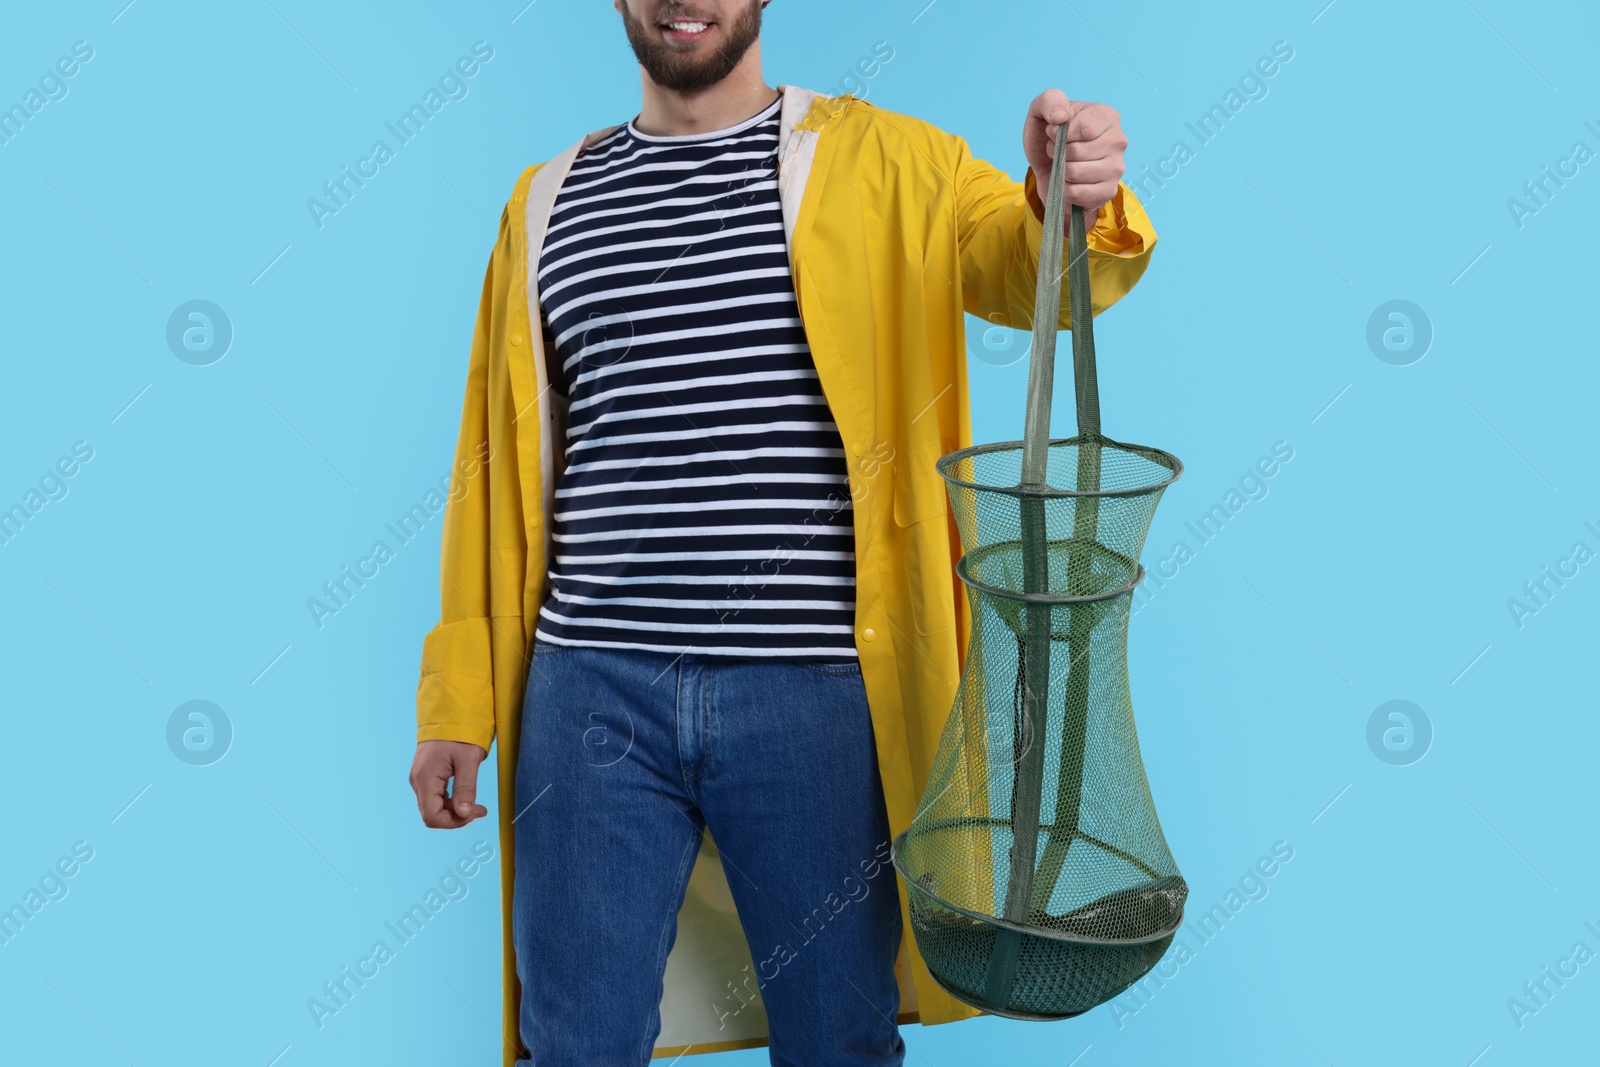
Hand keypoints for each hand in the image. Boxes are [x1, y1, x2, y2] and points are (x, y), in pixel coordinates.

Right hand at [410, 740, 488, 827]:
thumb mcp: (468, 760)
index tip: (475, 812)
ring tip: (475, 804)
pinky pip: (435, 798)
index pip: (432, 816)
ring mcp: (420, 779)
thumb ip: (466, 788)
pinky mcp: (425, 777)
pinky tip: (464, 796)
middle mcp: (418, 781)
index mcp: (425, 778)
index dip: (454, 821)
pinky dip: (450, 802)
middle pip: (432, 814)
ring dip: (454, 810)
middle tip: (479, 809)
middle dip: (456, 817)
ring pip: (433, 808)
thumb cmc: (460, 733)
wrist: (449, 714)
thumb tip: (464, 814)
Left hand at [1023, 90, 1127, 228]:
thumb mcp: (1041, 112)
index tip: (1054, 132)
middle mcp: (1118, 141)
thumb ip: (1050, 101)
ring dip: (1060, 170)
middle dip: (1058, 152)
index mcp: (1107, 116)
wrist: (1048, 167)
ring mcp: (1116, 168)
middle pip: (1078, 152)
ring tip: (1062, 163)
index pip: (1084, 128)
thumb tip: (1061, 117)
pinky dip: (1064, 189)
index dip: (1060, 133)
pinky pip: (1077, 193)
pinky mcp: (1108, 191)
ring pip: (1076, 173)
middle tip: (1058, 150)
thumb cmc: (1048, 137)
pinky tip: (1068, 181)